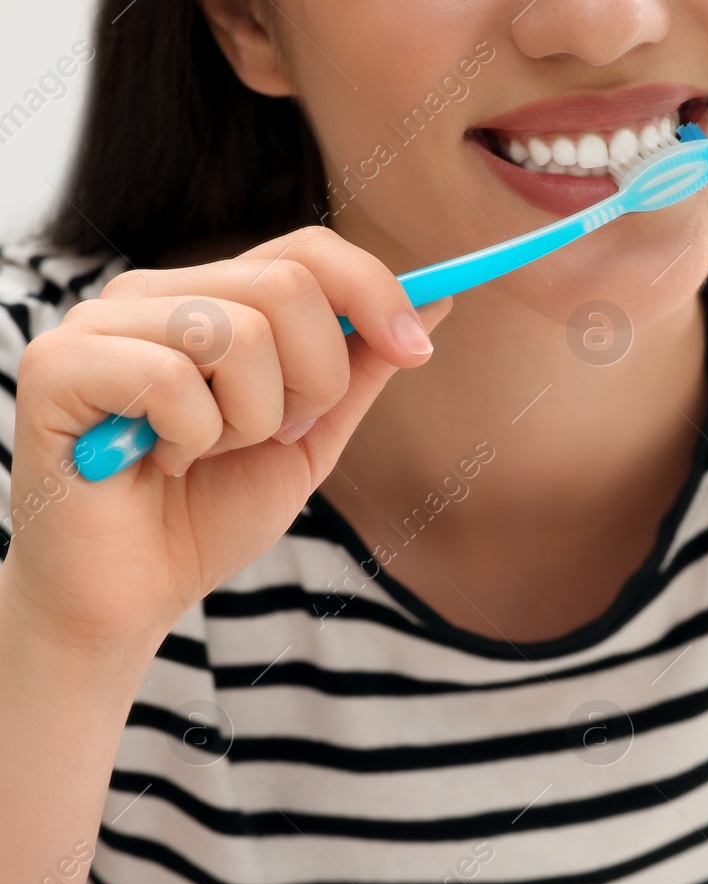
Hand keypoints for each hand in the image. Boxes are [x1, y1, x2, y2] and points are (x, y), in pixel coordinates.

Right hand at [2, 226, 450, 653]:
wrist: (132, 596)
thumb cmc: (209, 515)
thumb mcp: (310, 438)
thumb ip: (360, 368)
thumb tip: (436, 298)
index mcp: (211, 299)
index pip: (308, 250)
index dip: (376, 293)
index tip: (418, 351)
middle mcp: (153, 294)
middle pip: (288, 284)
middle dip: (313, 382)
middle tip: (271, 436)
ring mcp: (99, 322)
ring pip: (239, 333)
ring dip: (250, 419)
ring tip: (204, 453)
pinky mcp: (59, 365)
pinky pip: (173, 378)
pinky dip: (190, 438)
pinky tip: (155, 461)